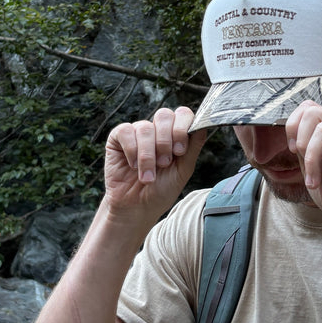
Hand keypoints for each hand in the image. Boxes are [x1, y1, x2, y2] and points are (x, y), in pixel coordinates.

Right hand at [104, 106, 205, 224]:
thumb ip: (193, 147)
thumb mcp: (183, 171)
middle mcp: (157, 130)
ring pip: (145, 128)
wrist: (137, 208)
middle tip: (164, 164)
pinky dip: (132, 151)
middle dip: (165, 141)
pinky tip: (133, 166)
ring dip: (148, 155)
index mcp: (175, 135)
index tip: (180, 151)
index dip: (182, 128)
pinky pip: (126, 131)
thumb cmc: (161, 191)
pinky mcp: (118, 137)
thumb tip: (203, 126)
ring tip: (148, 176)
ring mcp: (137, 132)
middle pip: (164, 115)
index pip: (182, 114)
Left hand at [285, 101, 321, 238]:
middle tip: (308, 170)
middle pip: (314, 112)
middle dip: (302, 144)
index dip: (294, 127)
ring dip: (314, 158)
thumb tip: (290, 125)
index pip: (310, 107)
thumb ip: (304, 145)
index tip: (294, 152)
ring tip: (320, 178)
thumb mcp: (312, 167)